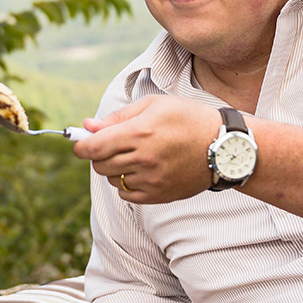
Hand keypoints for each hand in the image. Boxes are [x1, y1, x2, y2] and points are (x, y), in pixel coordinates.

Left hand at [75, 95, 223, 203]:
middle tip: (110, 146)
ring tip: (133, 156)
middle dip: (97, 155)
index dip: (80, 146)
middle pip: (99, 165)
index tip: (79, 144)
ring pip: (113, 180)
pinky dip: (126, 184)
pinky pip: (127, 195)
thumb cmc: (188, 119)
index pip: (94, 147)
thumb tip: (88, 126)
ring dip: (114, 169)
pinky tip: (140, 171)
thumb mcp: (154, 106)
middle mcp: (144, 159)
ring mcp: (152, 180)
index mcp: (140, 132)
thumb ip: (118, 117)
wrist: (223, 147)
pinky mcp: (159, 195)